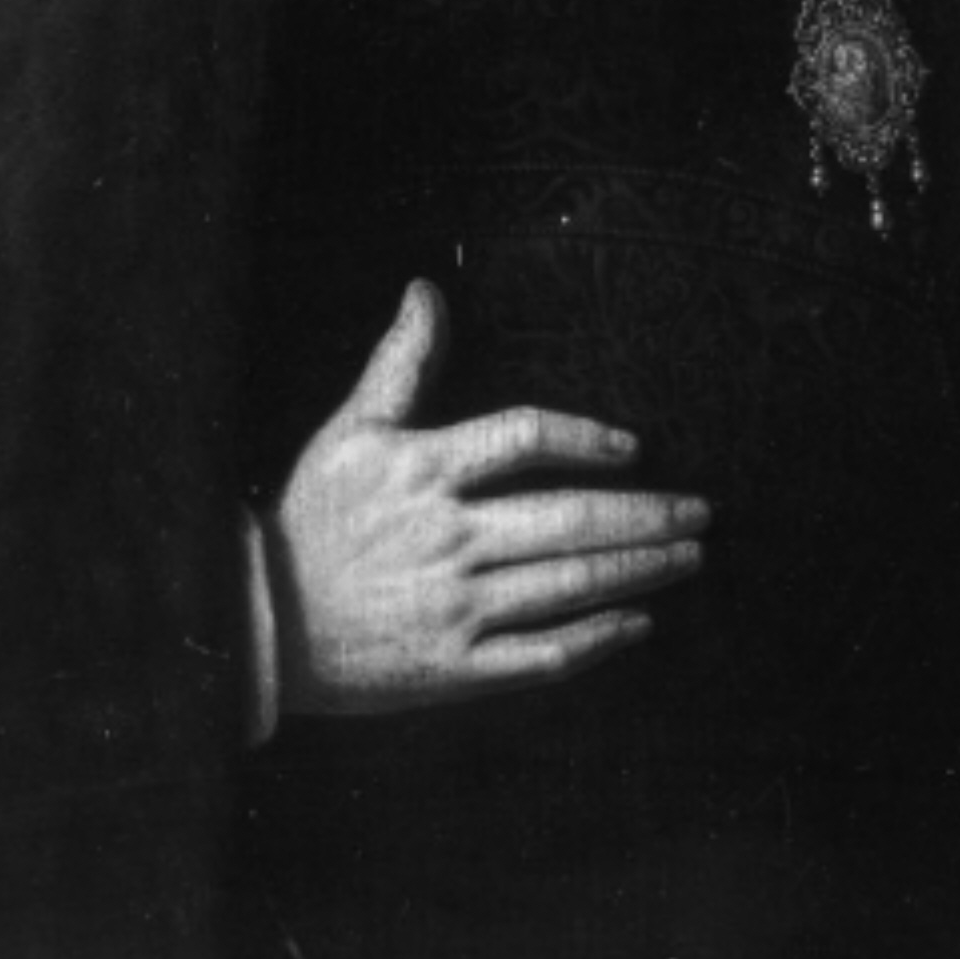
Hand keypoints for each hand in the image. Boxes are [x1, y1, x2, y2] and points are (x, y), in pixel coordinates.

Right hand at [265, 279, 708, 715]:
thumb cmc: (311, 519)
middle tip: (702, 510)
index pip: (524, 437)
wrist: (257, 624)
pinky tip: (639, 622)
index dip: (586, 437)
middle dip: (646, 515)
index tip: (634, 446)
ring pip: (568, 585)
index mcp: (424, 470)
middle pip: (569, 518)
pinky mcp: (452, 670)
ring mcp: (454, 607)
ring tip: (689, 555)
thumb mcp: (349, 429)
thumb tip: (426, 288)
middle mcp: (447, 537)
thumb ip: (399, 361)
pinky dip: (597, 639)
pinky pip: (540, 655)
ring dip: (639, 569)